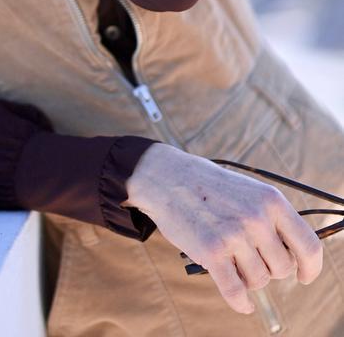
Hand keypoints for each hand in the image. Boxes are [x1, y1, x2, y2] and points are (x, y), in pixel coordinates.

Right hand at [123, 143, 322, 315]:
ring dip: (247, 278)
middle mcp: (256, 217)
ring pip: (259, 281)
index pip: (308, 246)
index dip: (310, 268)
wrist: (168, 177)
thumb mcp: (250, 192)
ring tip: (232, 260)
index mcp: (272, 200)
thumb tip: (294, 259)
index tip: (304, 276)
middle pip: (282, 268)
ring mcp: (234, 235)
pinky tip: (241, 301)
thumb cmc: (211, 188)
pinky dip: (240, 302)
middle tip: (249, 257)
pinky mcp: (211, 251)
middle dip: (268, 268)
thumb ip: (273, 220)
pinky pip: (236, 292)